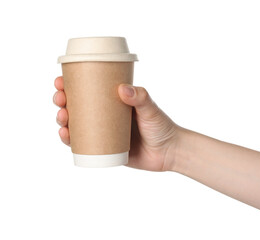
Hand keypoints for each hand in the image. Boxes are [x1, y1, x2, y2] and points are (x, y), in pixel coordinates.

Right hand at [53, 76, 178, 170]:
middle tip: (60, 100)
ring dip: (63, 121)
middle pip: (78, 107)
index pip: (89, 90)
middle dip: (63, 102)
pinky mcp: (105, 149)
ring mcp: (104, 133)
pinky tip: (66, 136)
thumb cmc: (162, 127)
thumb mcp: (151, 109)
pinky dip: (71, 141)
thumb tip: (122, 88)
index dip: (71, 85)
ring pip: (77, 125)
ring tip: (62, 119)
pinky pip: (84, 145)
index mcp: (114, 102)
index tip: (61, 82)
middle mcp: (106, 117)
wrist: (170, 153)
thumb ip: (141, 98)